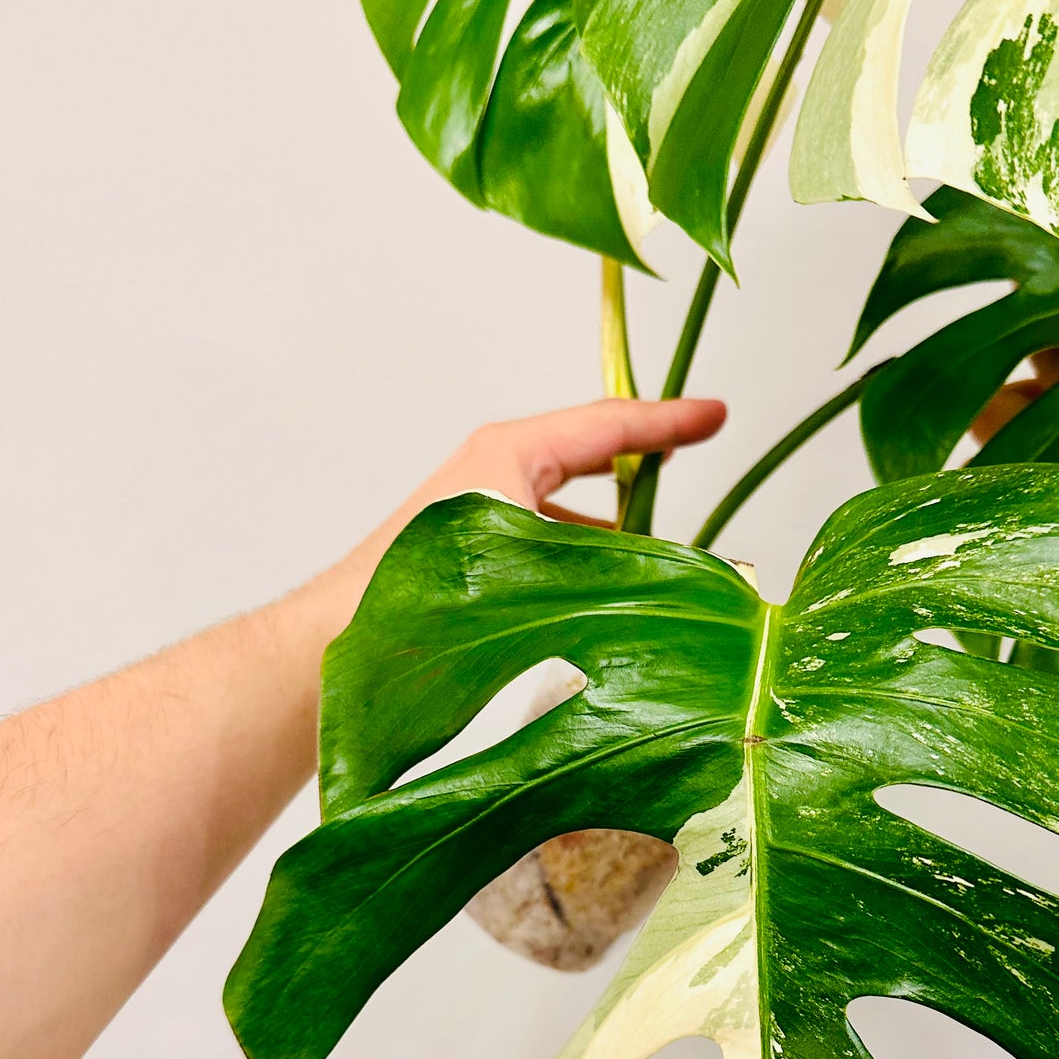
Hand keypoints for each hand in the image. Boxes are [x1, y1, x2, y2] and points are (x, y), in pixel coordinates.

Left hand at [323, 396, 727, 629]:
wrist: (340, 643)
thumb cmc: (423, 595)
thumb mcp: (539, 562)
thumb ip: (613, 561)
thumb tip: (679, 576)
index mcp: (509, 454)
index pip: (607, 425)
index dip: (670, 422)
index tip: (717, 415)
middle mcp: (491, 472)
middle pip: (587, 456)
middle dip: (644, 463)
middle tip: (696, 458)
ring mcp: (478, 512)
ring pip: (565, 504)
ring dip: (615, 523)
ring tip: (667, 549)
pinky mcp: (467, 553)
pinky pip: (542, 539)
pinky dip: (581, 555)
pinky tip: (605, 592)